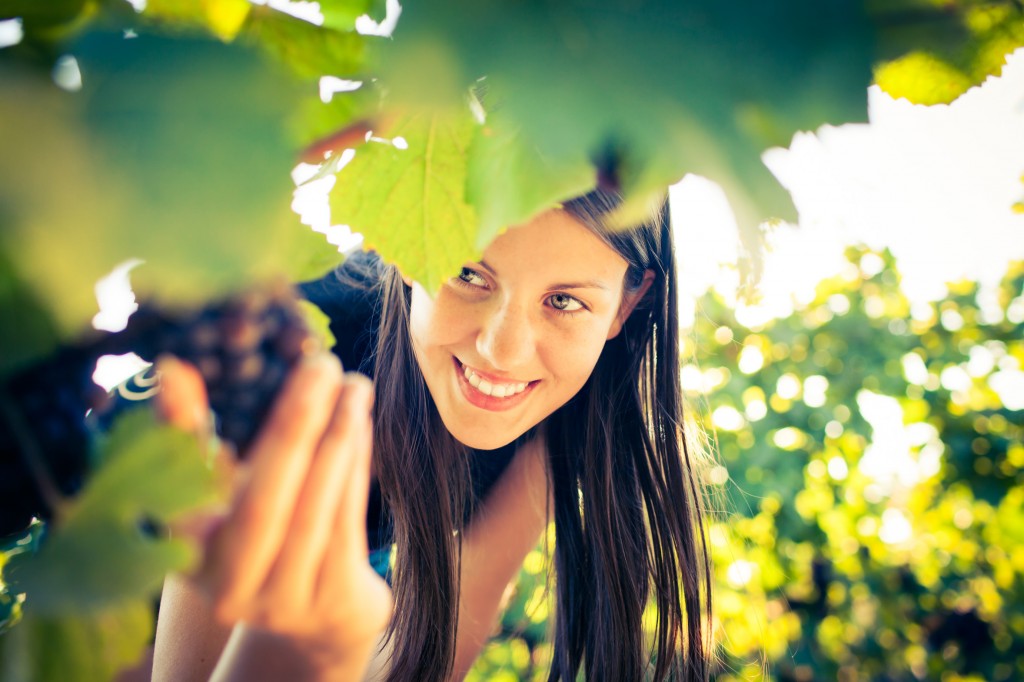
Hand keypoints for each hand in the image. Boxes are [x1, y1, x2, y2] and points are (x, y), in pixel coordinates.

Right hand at [155, 352, 391, 670]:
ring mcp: (283, 603)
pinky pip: (345, 524)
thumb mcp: (222, 492)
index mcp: (185, 557)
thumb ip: (193, 435)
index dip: (180, 433)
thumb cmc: (262, 531)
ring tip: (352, 385)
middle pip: (262, 503)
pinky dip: (354, 468)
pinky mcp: (332, 601)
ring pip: (312, 511)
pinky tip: (360, 424)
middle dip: (292, 426)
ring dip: (336, 440)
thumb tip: (172, 368)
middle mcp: (227, 590)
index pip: (179, 493)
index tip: (181, 369)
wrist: (319, 611)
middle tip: (318, 364)